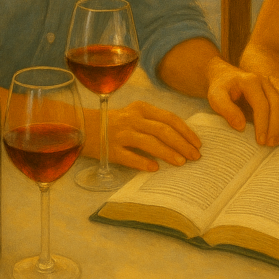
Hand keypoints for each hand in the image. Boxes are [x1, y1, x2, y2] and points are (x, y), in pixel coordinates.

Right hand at [83, 101, 201, 171]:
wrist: (80, 125)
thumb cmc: (113, 122)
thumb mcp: (133, 115)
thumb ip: (152, 123)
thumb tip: (179, 140)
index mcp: (140, 108)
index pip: (169, 118)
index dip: (186, 131)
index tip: (197, 143)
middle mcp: (132, 119)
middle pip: (163, 130)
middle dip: (182, 144)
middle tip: (195, 156)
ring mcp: (120, 134)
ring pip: (149, 143)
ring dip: (168, 153)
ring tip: (181, 163)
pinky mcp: (110, 149)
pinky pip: (129, 157)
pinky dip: (143, 162)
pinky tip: (155, 169)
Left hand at [206, 58, 278, 145]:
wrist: (225, 76)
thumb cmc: (220, 87)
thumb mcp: (215, 96)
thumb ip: (226, 109)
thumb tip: (242, 127)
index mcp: (251, 80)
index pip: (262, 104)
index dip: (263, 124)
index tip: (260, 141)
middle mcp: (266, 81)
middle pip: (278, 105)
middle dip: (276, 127)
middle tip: (269, 145)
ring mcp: (274, 85)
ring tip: (276, 141)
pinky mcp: (278, 92)